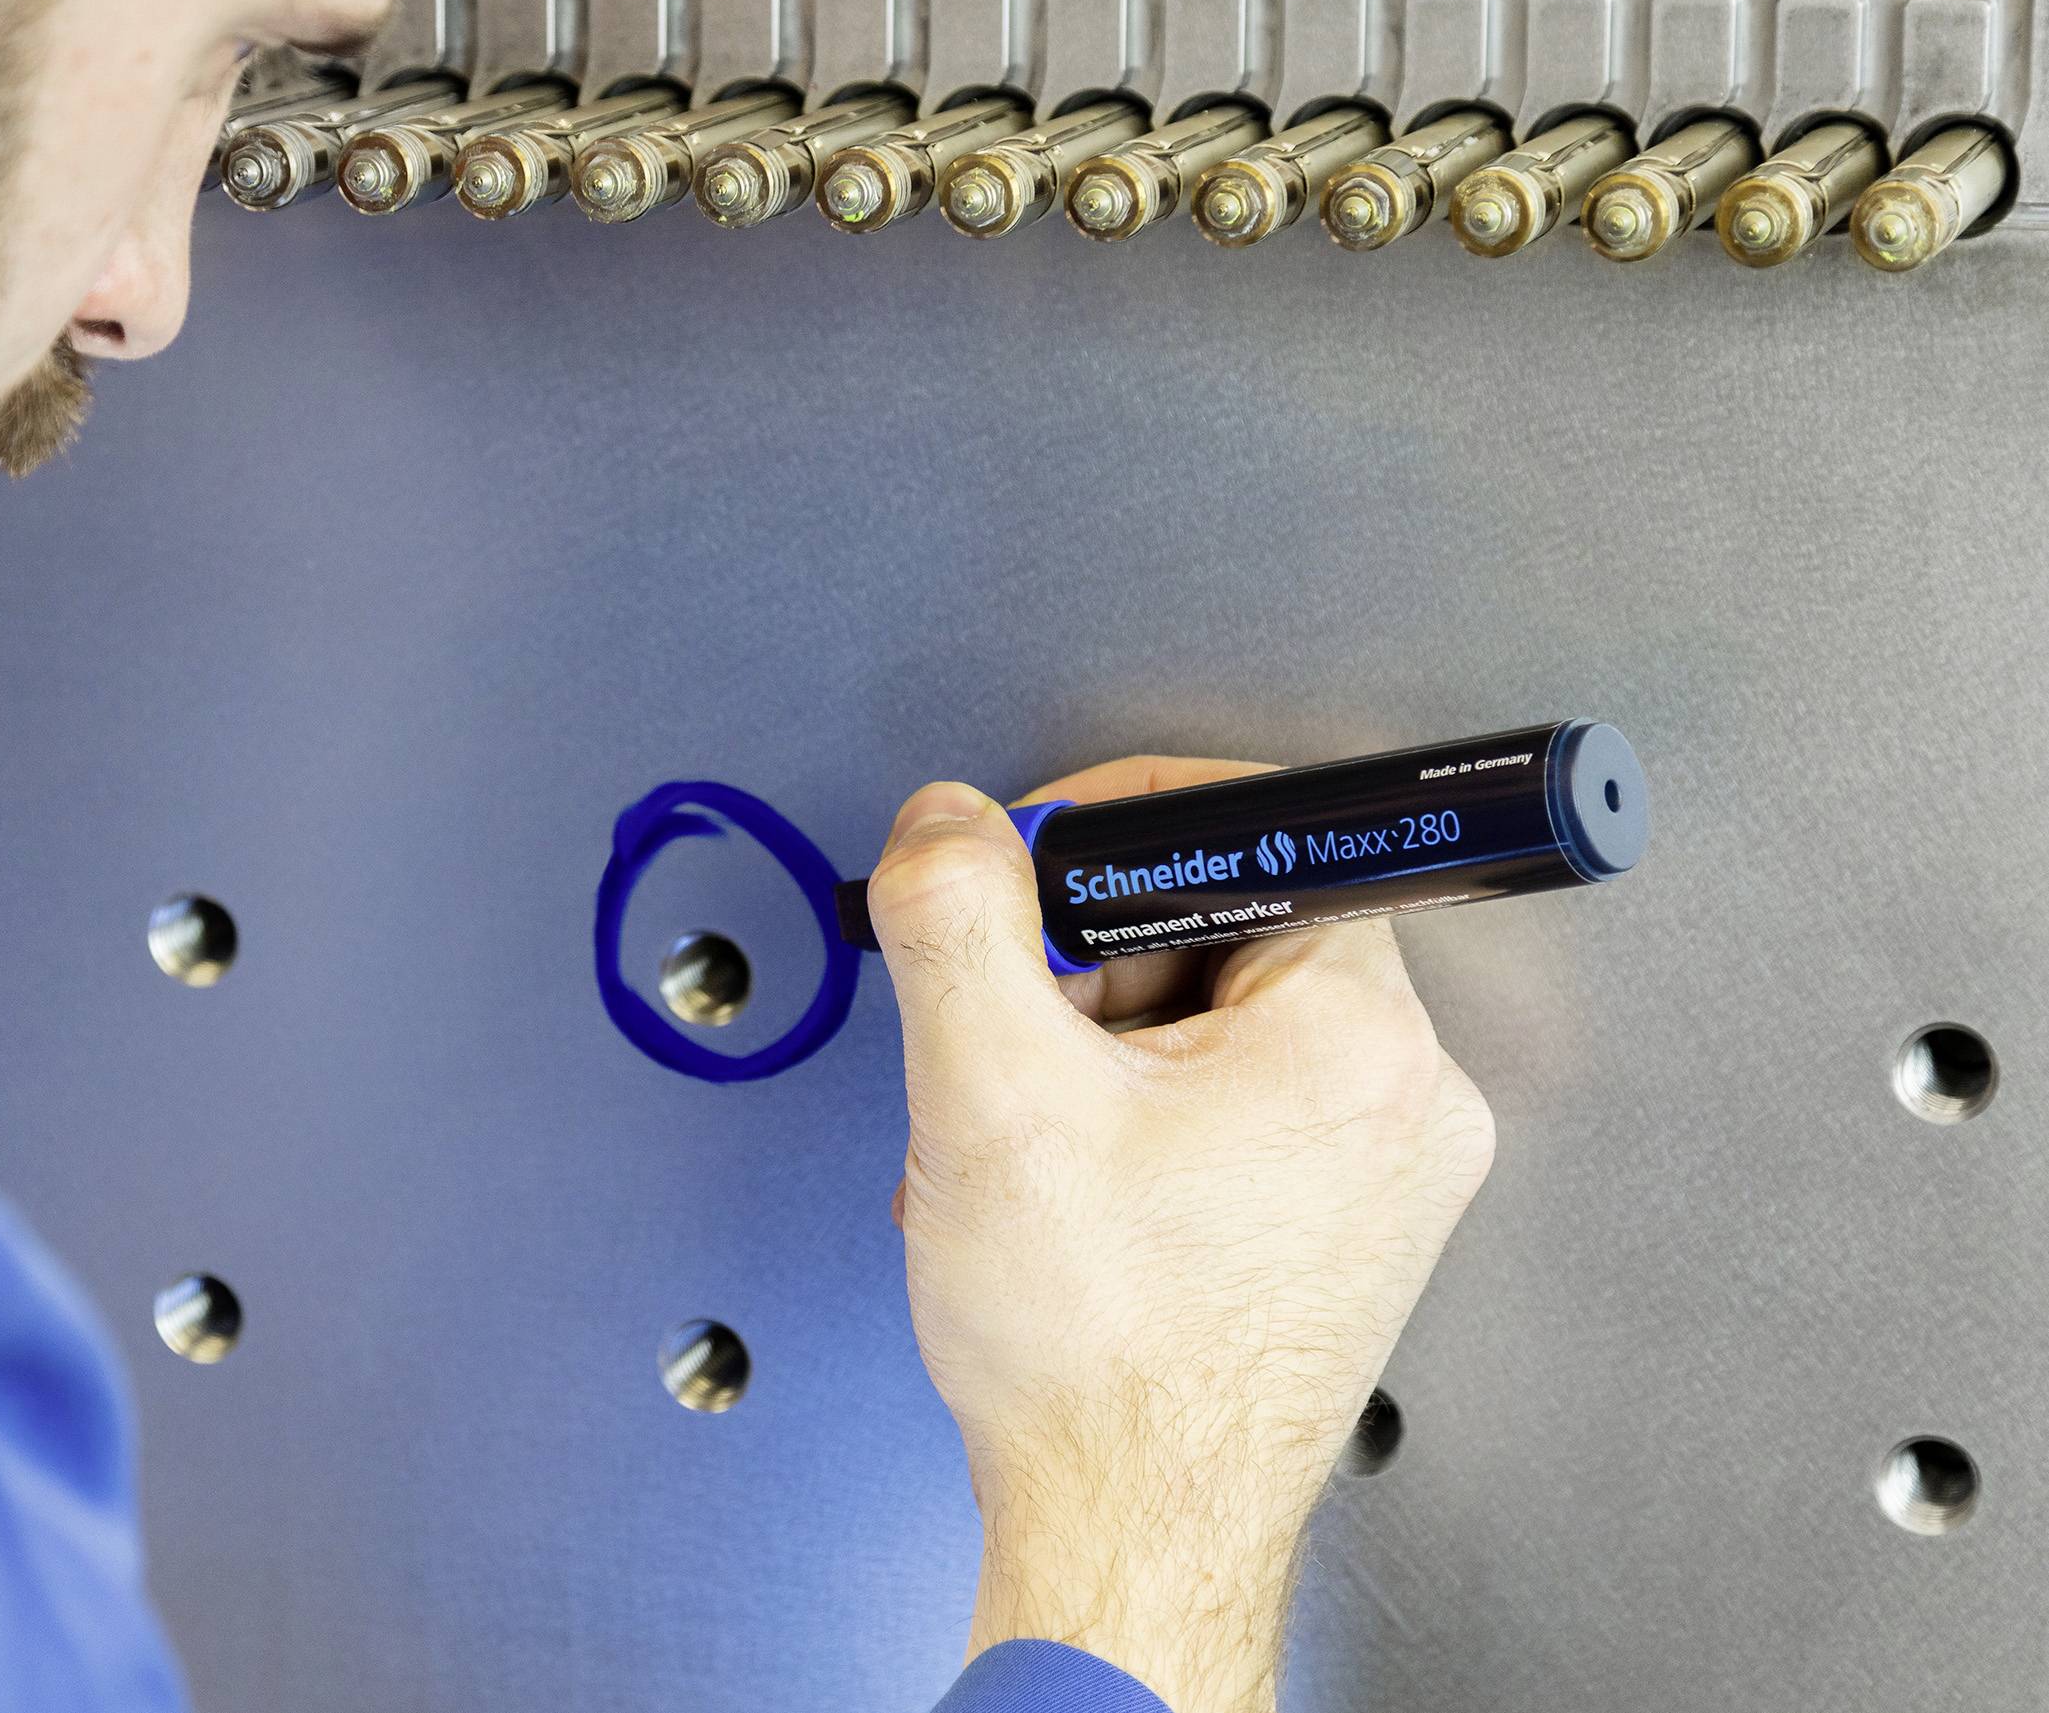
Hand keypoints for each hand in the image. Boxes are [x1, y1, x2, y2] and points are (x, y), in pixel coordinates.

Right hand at [867, 757, 1496, 1712]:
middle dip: (1091, 972)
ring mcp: (1387, 1177)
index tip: (1038, 870)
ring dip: (1104, 1054)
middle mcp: (1406, 1102)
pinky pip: (1238, 1112)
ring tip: (1044, 1142)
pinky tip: (1080, 1192)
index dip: (1118, 834)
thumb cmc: (1102, 1359)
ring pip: (1221, 1026)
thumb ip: (959, 919)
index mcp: (1359, 1039)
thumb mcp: (989, 1091)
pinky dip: (1141, 1123)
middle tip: (1021, 1043)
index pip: (1258, 834)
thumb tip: (952, 827)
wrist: (1127, 1531)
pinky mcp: (1346, 1234)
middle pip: (1225, 934)